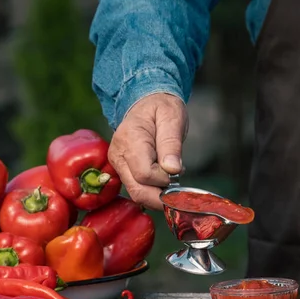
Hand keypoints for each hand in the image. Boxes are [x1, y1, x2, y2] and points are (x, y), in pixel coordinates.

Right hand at [108, 93, 187, 209]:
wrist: (146, 103)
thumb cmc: (161, 108)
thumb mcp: (172, 118)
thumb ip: (171, 144)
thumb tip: (173, 170)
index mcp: (130, 140)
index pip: (145, 174)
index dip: (165, 178)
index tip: (178, 169)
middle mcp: (118, 155)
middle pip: (138, 190)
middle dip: (162, 195)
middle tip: (180, 184)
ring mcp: (118, 165)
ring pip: (137, 194)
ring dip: (159, 194)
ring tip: (173, 177)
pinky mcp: (122, 171)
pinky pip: (138, 189)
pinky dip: (154, 191)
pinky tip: (165, 179)